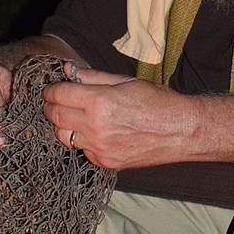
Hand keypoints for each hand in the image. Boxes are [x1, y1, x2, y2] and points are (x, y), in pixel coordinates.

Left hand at [41, 67, 196, 168]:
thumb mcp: (126, 81)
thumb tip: (68, 71)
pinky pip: (84, 151)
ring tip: (76, 118)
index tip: (52, 89)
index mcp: (99, 101)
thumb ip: (93, 77)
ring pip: (64, 137)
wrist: (182, 131)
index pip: (59, 95)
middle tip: (56, 102)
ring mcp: (100, 148)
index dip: (51, 90)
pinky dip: (84, 142)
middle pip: (55, 117)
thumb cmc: (158, 102)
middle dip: (51, 107)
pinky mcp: (107, 162)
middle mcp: (96, 126)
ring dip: (64, 126)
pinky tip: (97, 133)